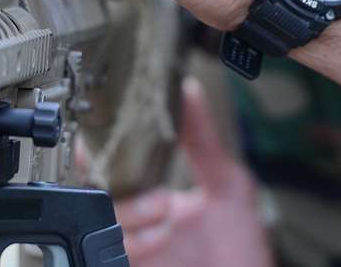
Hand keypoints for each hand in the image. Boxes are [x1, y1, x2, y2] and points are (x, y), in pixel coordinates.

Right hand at [114, 78, 274, 266]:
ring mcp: (136, 246)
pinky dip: (134, 244)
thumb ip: (204, 139)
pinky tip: (161, 239)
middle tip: (154, 188)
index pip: (112, 165)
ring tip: (165, 212)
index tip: (107, 139)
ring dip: (130, 213)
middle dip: (116, 183)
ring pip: (101, 222)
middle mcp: (139, 220)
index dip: (101, 150)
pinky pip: (110, 253)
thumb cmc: (242, 250)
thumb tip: (189, 90)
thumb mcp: (229, 184)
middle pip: (97, 191)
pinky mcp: (135, 266)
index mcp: (154, 192)